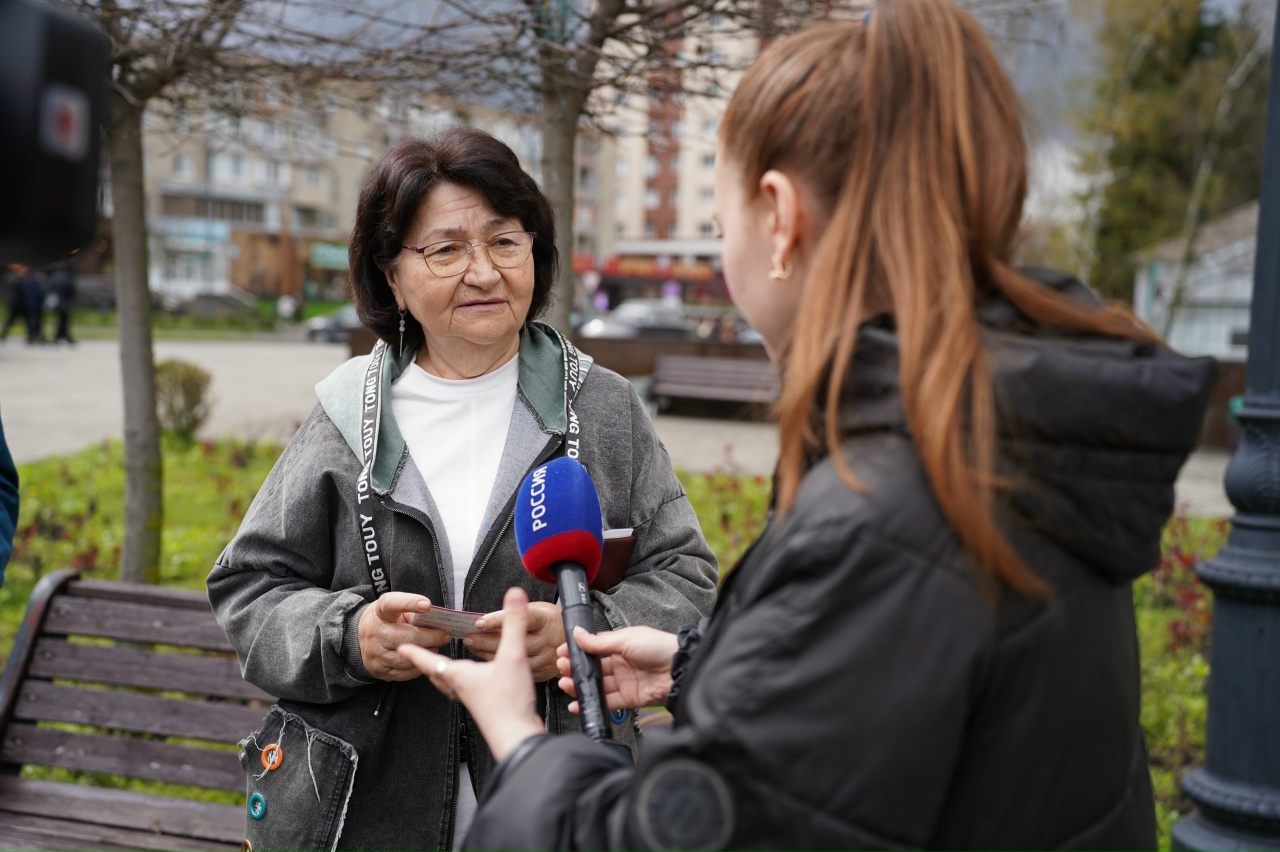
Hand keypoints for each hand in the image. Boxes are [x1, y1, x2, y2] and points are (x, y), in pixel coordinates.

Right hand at [358, 592, 451, 680]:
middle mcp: (375, 633)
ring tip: (436, 647)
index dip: (409, 603)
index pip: (392, 604)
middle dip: (430, 637)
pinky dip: (418, 666)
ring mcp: (375, 653)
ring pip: (407, 658)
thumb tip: (437, 621)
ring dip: (426, 653)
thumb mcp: (394, 610)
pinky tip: (424, 658)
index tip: (427, 605)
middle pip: (405, 637)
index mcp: (380, 612)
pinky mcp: (379, 670)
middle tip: (445, 636)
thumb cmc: (385, 621)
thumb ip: (412, 613)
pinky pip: (405, 672)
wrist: (360, 640)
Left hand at [399, 587, 544, 761]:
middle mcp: (462, 688)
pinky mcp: (487, 708)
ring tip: (442, 668)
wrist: (519, 737)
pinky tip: (476, 682)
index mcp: (460, 676)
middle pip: (438, 675)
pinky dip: (464, 684)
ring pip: (451, 685)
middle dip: (427, 664)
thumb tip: (514, 595)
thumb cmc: (509, 702)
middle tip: (417, 656)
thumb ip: (514, 624)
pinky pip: (467, 692)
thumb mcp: (513, 656)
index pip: (430, 661)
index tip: (401, 647)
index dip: (415, 653)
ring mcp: (473, 700)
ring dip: (444, 675)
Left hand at [466, 601, 564, 681]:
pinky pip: (515, 671)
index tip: (479, 622)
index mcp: (546, 620)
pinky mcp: (541, 674)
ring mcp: (544, 660)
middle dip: (484, 639)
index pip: (518, 619)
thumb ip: (517, 614)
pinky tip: (487, 660)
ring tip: (474, 645)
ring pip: (510, 659)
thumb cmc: (552, 627)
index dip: (497, 620)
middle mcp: (546, 641)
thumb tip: (503, 602)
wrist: (574, 649)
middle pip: (510, 642)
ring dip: (487, 653)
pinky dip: (498, 666)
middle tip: (469, 636)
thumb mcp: (538, 613)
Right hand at [557, 626, 678, 712]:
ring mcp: (624, 682)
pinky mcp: (629, 699)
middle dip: (576, 669)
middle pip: (593, 669)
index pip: (594, 649)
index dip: (578, 652)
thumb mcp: (626, 639)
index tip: (563, 653)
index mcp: (621, 646)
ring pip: (597, 686)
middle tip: (562, 669)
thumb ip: (600, 642)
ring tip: (566, 685)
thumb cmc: (659, 647)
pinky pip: (607, 702)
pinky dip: (591, 703)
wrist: (680, 669)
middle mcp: (621, 664)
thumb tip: (578, 634)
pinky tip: (578, 704)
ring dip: (580, 686)